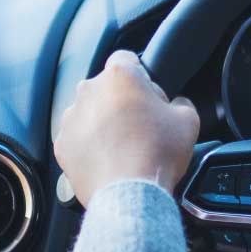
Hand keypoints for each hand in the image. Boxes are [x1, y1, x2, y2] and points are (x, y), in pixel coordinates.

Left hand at [55, 51, 200, 206]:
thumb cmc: (157, 153)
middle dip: (120, 101)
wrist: (129, 193)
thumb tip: (176, 103)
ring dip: (103, 122)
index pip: (127, 58)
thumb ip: (181, 102)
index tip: (148, 95)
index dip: (141, 76)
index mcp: (120, 75)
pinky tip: (108, 159)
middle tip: (139, 125)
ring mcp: (72, 117)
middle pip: (106, 87)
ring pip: (89, 112)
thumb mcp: (188, 120)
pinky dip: (89, 145)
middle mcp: (89, 90)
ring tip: (123, 146)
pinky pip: (77, 137)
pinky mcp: (62, 143)